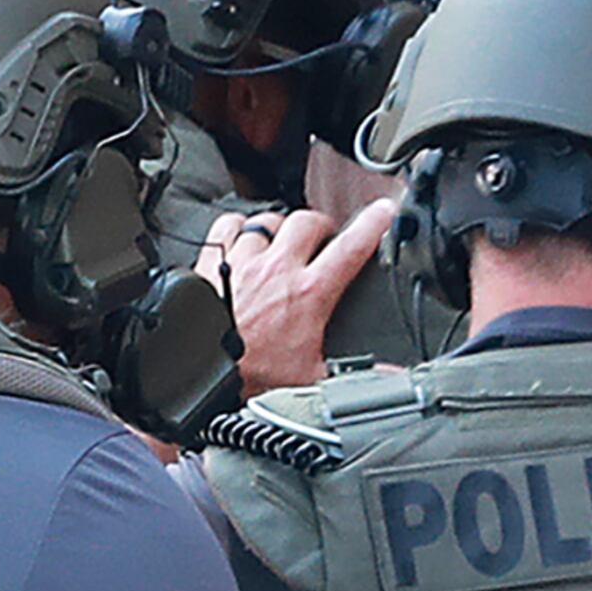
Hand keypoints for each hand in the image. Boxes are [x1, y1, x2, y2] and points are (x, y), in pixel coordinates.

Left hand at [204, 202, 394, 397]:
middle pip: (309, 221)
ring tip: (281, 243)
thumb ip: (353, 373)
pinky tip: (242, 240)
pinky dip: (237, 227)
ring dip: (279, 227)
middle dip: (321, 226)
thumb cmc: (250, 376)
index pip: (352, 247)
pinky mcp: (214, 260)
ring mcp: (245, 260)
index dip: (374, 224)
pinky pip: (229, 224)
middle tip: (322, 240)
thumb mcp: (310, 378)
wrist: (202, 372)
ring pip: (269, 220)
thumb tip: (389, 378)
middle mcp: (278, 268)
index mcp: (309, 293)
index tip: (385, 211)